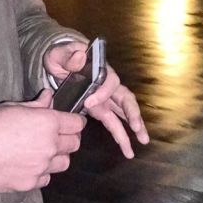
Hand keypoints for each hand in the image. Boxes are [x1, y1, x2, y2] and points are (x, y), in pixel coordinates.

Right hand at [0, 90, 85, 191]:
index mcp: (47, 123)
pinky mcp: (30, 183)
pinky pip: (46, 178)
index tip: (70, 121)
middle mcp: (49, 146)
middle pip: (74, 144)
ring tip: (43, 151)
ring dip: (58, 156)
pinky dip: (42, 172)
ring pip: (63, 163)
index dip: (75, 121)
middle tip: (56, 135)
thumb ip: (36, 105)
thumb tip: (49, 97)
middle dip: (68, 138)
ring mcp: (41, 167)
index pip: (77, 124)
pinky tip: (30, 165)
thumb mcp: (12, 107)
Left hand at [43, 42, 148, 158]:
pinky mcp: (100, 108)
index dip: (102, 93)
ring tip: (143, 141)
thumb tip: (80, 56)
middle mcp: (107, 84)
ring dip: (134, 126)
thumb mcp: (60, 54)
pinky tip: (127, 148)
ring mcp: (105, 97)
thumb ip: (69, 56)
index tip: (89, 103)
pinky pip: (113, 121)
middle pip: (126, 98)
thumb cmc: (61, 57)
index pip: (110, 81)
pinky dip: (121, 134)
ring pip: (124, 112)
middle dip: (133, 113)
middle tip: (137, 127)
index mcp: (101, 69)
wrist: (59, 64)